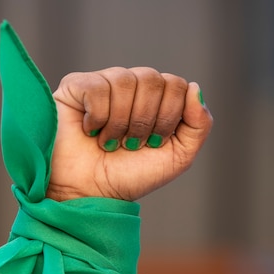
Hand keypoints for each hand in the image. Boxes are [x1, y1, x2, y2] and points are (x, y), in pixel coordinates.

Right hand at [48, 67, 212, 200]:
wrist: (89, 194)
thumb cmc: (130, 177)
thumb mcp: (177, 158)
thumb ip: (198, 125)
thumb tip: (194, 86)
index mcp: (155, 99)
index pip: (175, 85)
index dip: (167, 117)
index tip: (153, 144)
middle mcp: (130, 86)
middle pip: (153, 79)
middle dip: (145, 121)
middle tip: (130, 145)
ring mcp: (102, 83)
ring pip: (125, 80)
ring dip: (121, 122)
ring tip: (109, 143)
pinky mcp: (75, 86)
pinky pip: (97, 87)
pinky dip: (98, 117)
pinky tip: (90, 131)